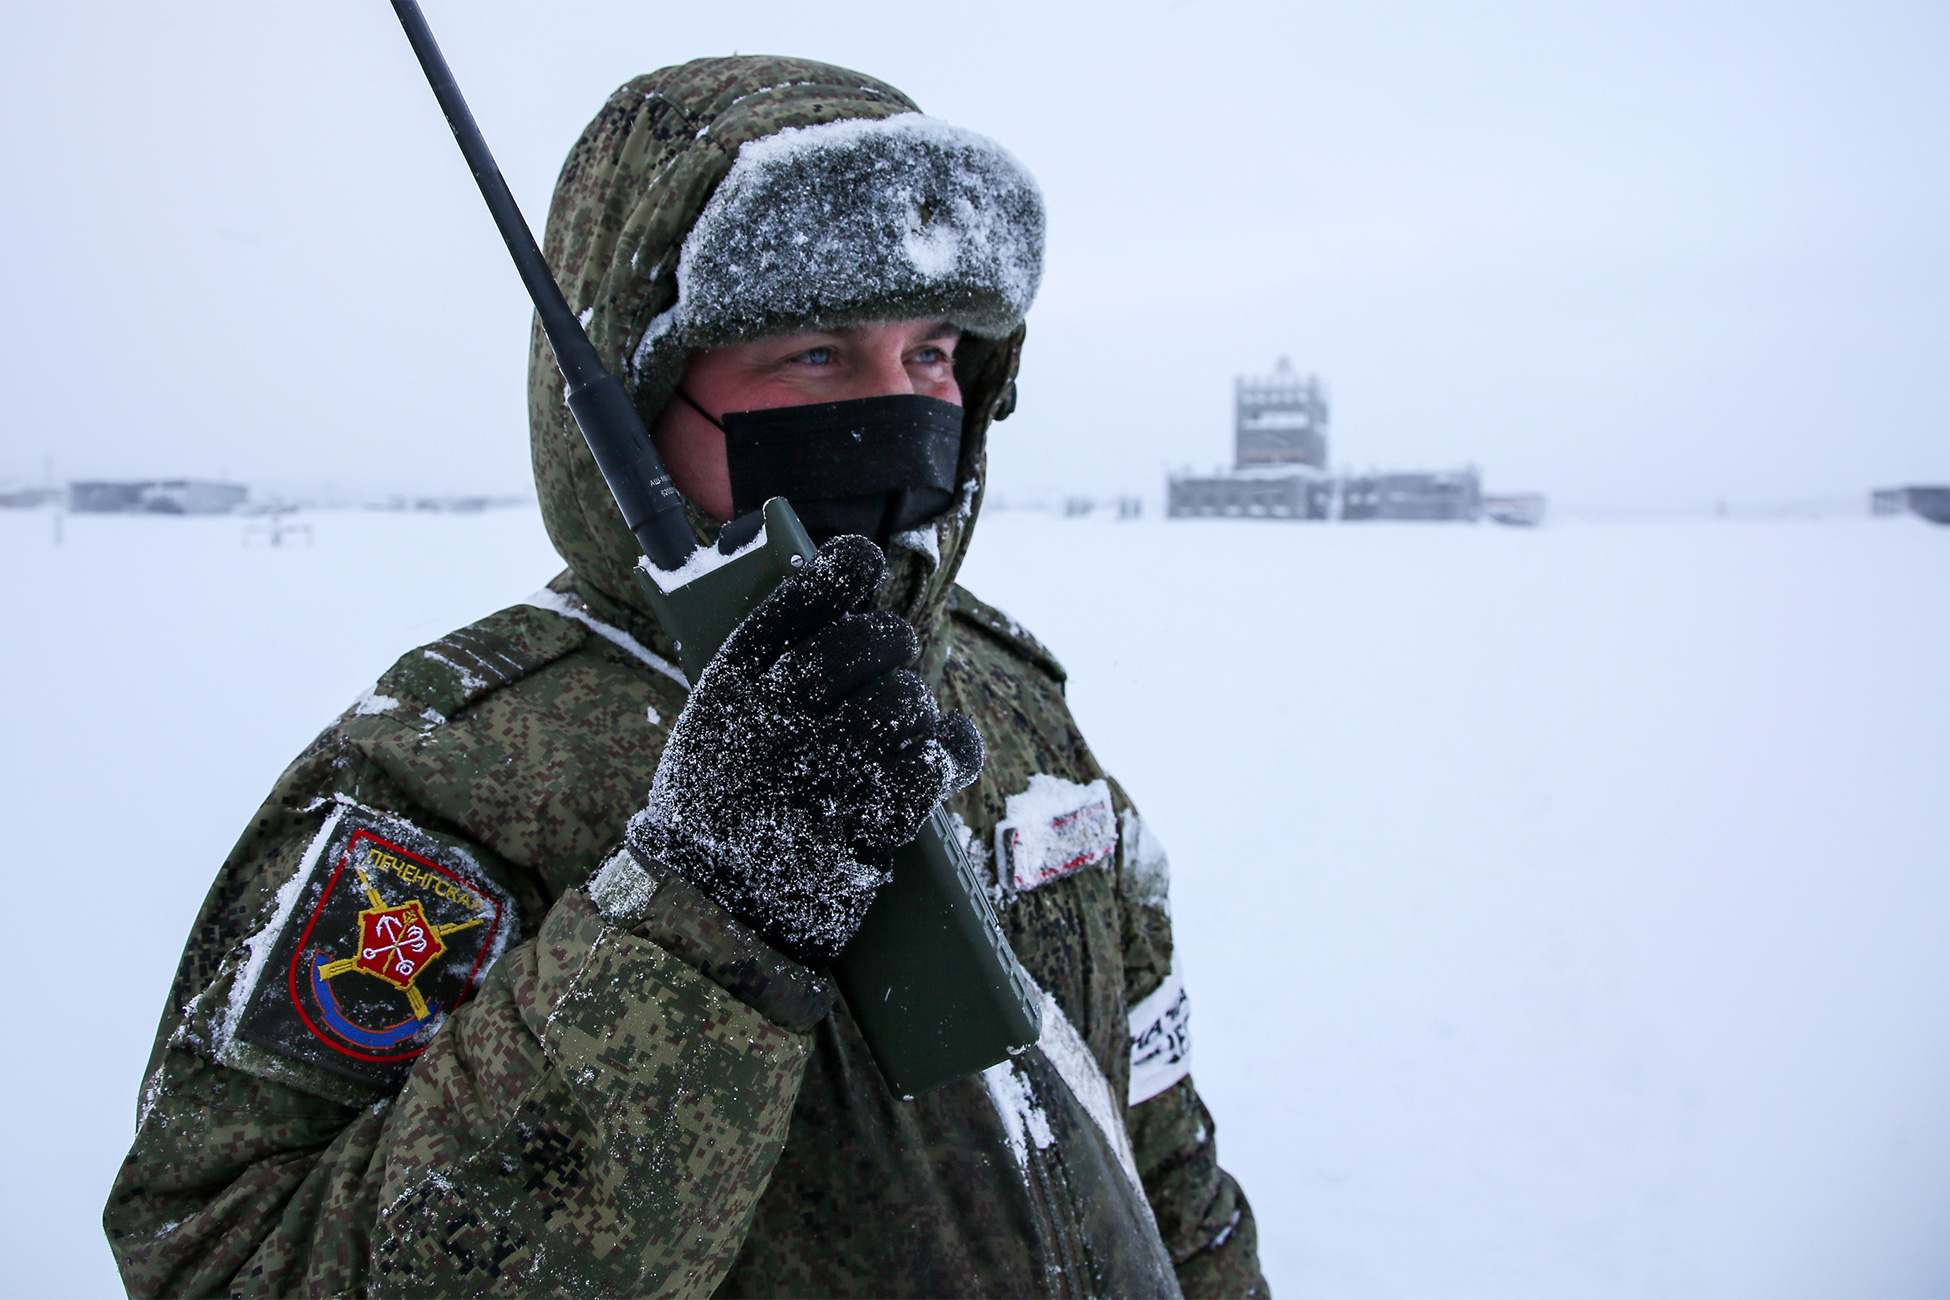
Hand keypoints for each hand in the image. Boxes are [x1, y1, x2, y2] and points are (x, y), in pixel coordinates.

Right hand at [627, 534, 983, 964]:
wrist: (707, 916)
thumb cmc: (721, 810)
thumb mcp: (712, 732)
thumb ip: (764, 678)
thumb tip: (841, 607)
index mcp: (726, 695)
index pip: (793, 606)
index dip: (838, 573)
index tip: (863, 560)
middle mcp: (769, 730)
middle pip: (862, 646)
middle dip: (890, 642)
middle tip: (893, 656)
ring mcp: (814, 782)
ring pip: (904, 704)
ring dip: (916, 708)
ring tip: (904, 722)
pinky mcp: (858, 833)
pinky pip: (926, 770)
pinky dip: (941, 758)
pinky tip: (933, 758)